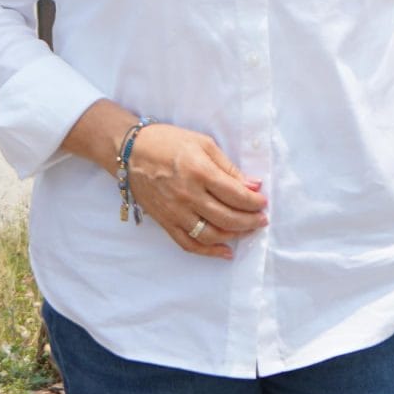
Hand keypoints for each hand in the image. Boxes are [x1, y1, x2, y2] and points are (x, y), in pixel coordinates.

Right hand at [127, 123, 267, 260]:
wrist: (130, 152)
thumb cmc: (168, 142)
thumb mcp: (202, 144)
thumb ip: (228, 167)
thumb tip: (253, 186)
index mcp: (199, 172)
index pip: (236, 195)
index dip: (254, 202)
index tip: (263, 202)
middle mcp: (188, 195)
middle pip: (227, 218)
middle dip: (250, 221)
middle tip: (261, 219)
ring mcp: (175, 212)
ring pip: (211, 234)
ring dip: (234, 236)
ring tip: (247, 231)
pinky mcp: (165, 222)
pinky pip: (189, 244)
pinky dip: (209, 251)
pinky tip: (225, 251)